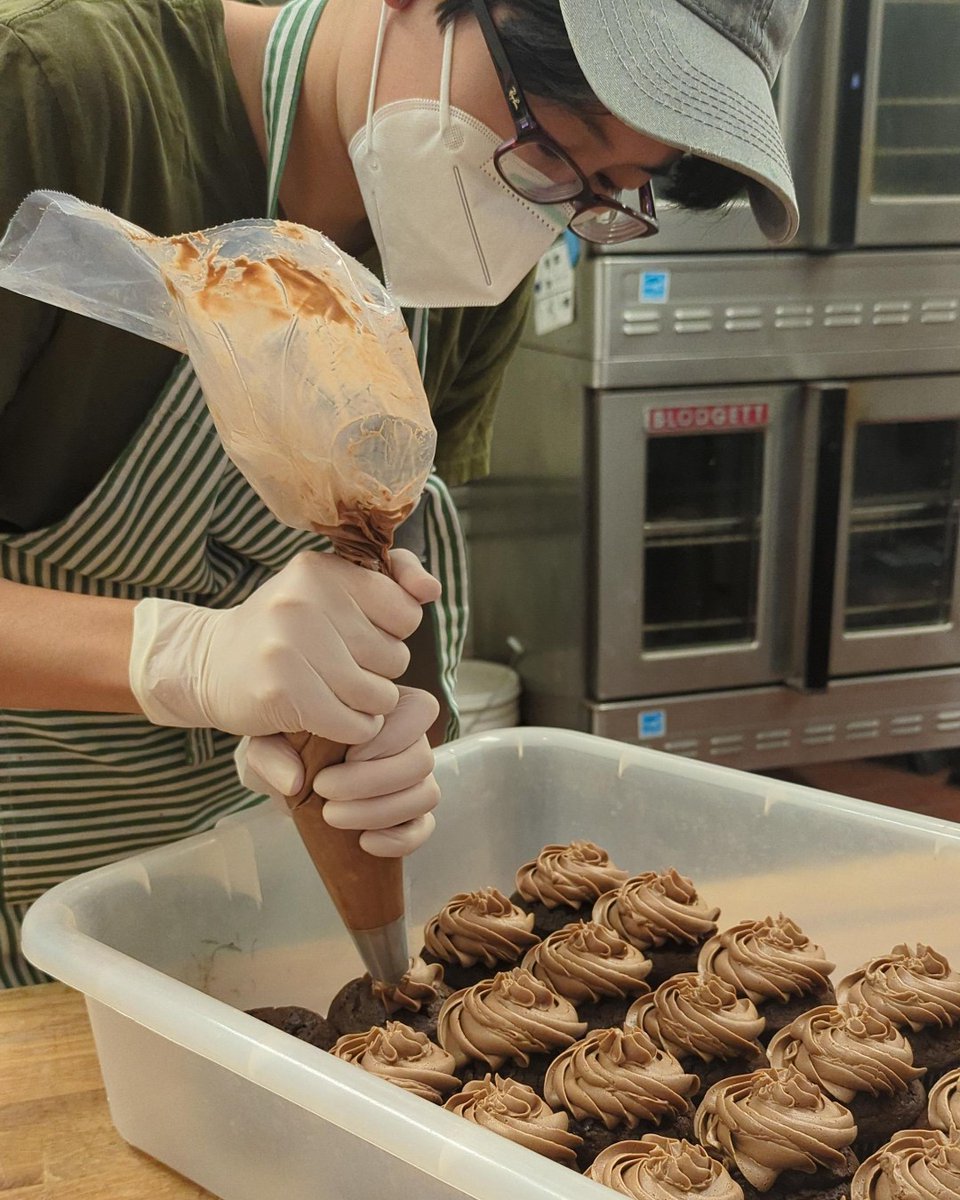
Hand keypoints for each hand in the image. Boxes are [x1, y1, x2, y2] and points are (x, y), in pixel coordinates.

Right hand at [129, 549, 440, 740]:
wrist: (207, 664)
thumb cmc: (284, 630)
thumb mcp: (329, 588)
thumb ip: (392, 578)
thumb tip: (431, 589)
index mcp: (323, 570)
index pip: (407, 612)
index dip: (389, 634)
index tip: (356, 636)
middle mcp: (305, 600)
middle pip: (396, 658)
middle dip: (377, 672)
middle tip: (337, 669)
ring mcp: (290, 645)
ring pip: (379, 695)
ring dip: (366, 706)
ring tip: (334, 695)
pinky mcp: (281, 692)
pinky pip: (354, 724)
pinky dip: (350, 730)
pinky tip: (326, 718)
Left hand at [235, 687, 440, 856]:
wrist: (284, 772)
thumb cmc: (285, 743)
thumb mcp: (268, 739)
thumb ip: (272, 752)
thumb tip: (294, 781)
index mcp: (387, 709)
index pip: (421, 710)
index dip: (389, 736)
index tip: (343, 753)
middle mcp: (409, 741)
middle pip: (422, 759)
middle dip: (372, 780)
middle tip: (324, 788)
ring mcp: (413, 780)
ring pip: (426, 795)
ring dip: (380, 811)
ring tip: (331, 815)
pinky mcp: (409, 816)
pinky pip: (423, 828)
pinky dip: (398, 839)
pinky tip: (363, 842)